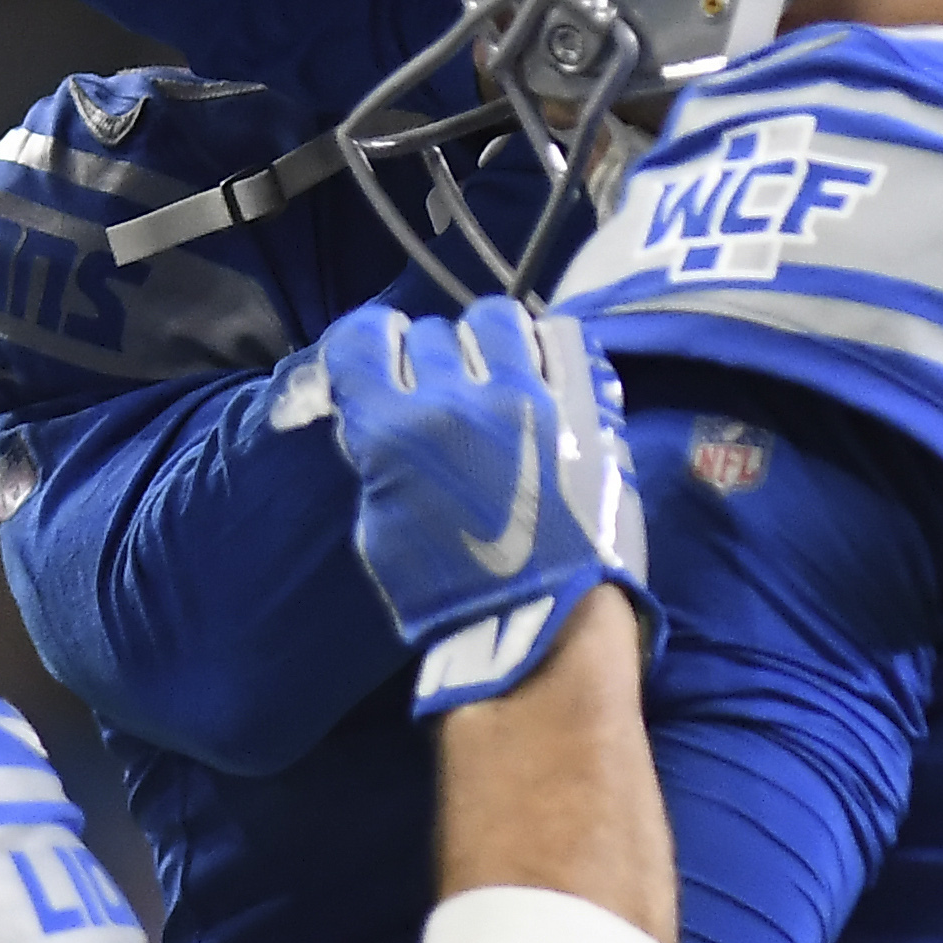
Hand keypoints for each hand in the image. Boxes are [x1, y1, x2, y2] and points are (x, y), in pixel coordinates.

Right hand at [275, 297, 649, 714]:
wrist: (543, 624)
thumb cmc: (450, 595)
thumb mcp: (382, 527)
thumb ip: (379, 460)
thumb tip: (383, 419)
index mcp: (392, 431)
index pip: (362, 341)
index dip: (369, 343)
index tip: (381, 355)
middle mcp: (454, 399)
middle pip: (431, 334)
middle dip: (430, 357)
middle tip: (443, 388)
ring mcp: (524, 395)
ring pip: (496, 318)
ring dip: (488, 340)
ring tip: (496, 370)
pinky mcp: (580, 403)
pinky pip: (558, 340)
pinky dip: (542, 351)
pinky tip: (540, 378)